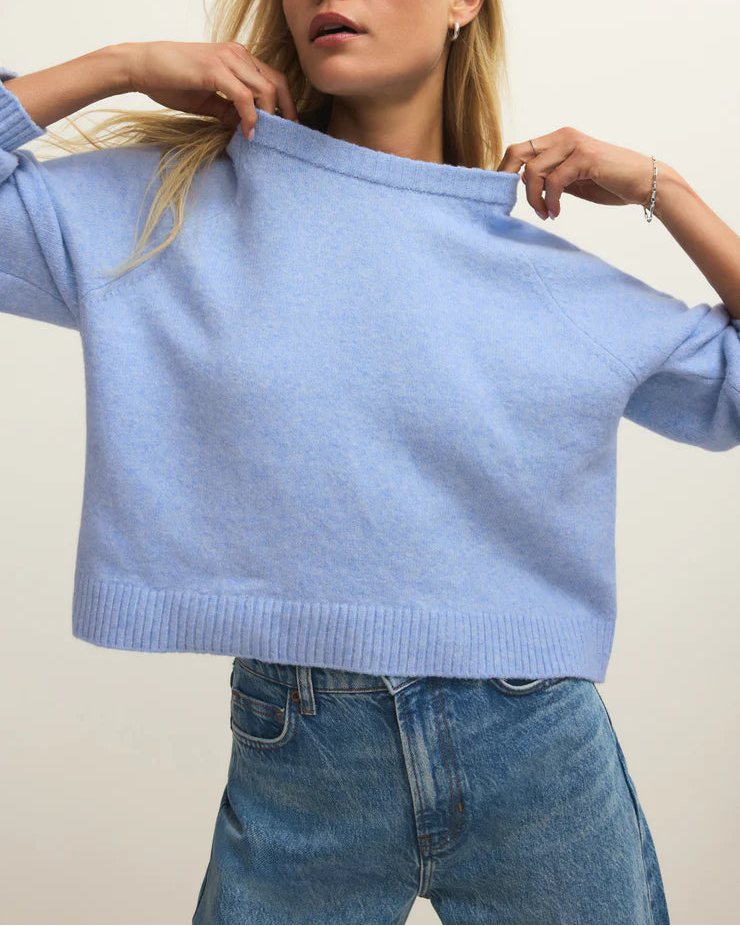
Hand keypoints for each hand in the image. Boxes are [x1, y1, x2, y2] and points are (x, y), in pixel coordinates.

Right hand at [125, 40, 299, 137]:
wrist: (141, 66)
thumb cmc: (171, 81)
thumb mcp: (208, 101)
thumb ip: (230, 111)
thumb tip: (249, 128)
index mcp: (238, 58)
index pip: (273, 80)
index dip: (284, 105)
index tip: (287, 129)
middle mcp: (237, 54)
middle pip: (277, 83)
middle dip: (286, 112)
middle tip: (287, 136)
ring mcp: (227, 59)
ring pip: (265, 89)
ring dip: (269, 117)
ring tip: (264, 138)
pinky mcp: (215, 69)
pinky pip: (243, 96)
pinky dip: (250, 117)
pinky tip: (248, 133)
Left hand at [496, 126, 657, 220]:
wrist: (643, 183)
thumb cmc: (609, 183)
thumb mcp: (571, 181)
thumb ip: (549, 178)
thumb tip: (522, 182)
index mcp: (558, 139)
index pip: (519, 150)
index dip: (505, 172)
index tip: (504, 196)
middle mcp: (563, 136)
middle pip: (517, 153)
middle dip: (508, 181)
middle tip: (512, 205)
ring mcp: (573, 144)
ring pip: (533, 171)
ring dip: (533, 198)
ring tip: (545, 213)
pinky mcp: (584, 157)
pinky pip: (553, 181)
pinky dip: (549, 201)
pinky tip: (555, 213)